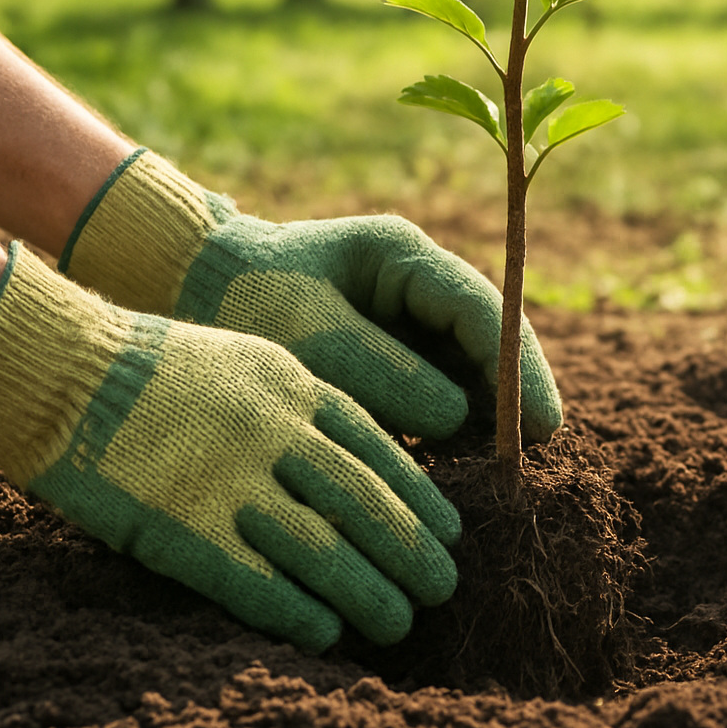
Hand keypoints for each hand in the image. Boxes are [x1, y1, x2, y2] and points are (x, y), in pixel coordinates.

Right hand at [0, 243, 458, 651]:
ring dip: (370, 592)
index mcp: (295, 387)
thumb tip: (363, 464)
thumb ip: (306, 406)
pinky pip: (255, 580)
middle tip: (442, 587)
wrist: (64, 370)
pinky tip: (328, 631)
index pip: (380, 451)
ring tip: (400, 622)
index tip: (450, 532)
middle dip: (412, 551)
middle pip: (364, 503)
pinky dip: (299, 610)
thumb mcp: (252, 359)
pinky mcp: (179, 526)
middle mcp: (271, 432)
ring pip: (323, 549)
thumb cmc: (161, 368)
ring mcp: (226, 480)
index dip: (420, 499)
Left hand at [61, 149, 562, 442]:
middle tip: (535, 459)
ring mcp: (409, 316)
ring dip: (488, 415)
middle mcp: (418, 282)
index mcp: (402, 255)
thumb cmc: (239, 303)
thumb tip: (460, 418)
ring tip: (503, 472)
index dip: (519, 368)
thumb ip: (383, 373)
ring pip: (471, 368)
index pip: (482, 308)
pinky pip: (440, 389)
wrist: (183, 291)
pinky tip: (460, 468)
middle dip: (514, 395)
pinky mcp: (393, 352)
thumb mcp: (305, 337)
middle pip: (491, 339)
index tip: (543, 425)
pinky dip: (453, 427)